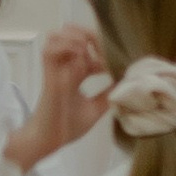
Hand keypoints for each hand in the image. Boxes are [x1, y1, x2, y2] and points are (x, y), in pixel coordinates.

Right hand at [9, 23, 103, 167]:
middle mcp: (65, 69)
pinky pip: (49, 52)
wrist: (49, 141)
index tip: (116, 60)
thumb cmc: (67, 127)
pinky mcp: (49, 77)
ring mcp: (56, 71)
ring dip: (74, 37)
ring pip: (57, 37)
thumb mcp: (95, 109)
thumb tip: (125, 84)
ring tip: (89, 47)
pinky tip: (80, 53)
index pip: (87, 52)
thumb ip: (107, 95)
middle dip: (89, 34)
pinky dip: (65, 47)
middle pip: (72, 37)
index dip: (102, 50)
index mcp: (75, 76)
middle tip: (105, 43)